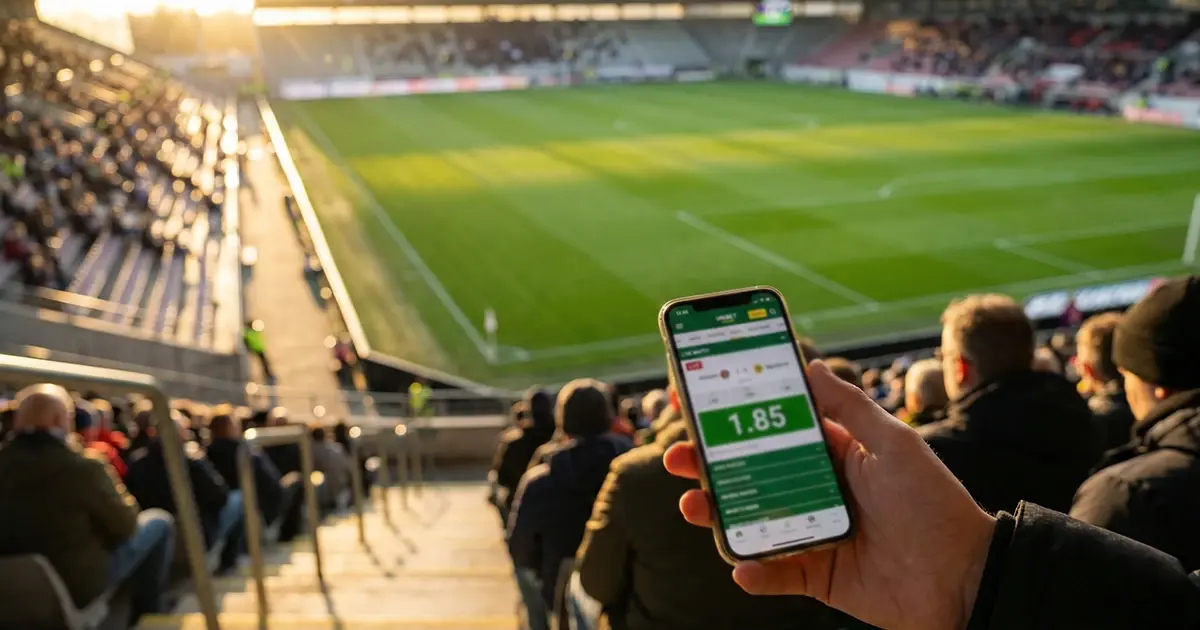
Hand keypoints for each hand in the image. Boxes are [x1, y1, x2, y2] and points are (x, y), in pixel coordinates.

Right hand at [664, 360, 996, 629]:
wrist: (965, 576)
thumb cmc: (933, 502)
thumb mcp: (893, 442)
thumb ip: (849, 407)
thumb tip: (809, 365)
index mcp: (831, 454)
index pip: (770, 431)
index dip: (732, 417)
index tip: (695, 401)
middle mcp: (814, 491)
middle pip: (748, 474)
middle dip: (707, 463)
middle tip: (677, 454)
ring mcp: (811, 533)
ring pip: (750, 521)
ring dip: (716, 513)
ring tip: (693, 504)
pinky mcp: (816, 576)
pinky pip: (774, 574)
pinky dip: (754, 572)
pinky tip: (740, 565)